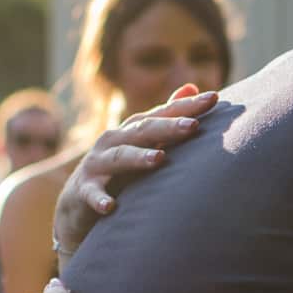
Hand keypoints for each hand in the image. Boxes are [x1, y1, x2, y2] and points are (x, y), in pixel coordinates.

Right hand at [51, 86, 219, 258]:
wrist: (77, 203)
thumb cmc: (120, 171)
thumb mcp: (143, 142)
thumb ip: (166, 117)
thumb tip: (192, 85)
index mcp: (133, 130)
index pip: (163, 113)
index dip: (187, 106)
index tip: (215, 98)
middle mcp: (114, 141)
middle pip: (143, 130)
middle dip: (168, 127)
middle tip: (193, 127)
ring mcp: (97, 164)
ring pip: (119, 157)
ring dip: (138, 157)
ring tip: (159, 159)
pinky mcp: (83, 190)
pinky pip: (92, 194)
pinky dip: (100, 199)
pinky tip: (110, 206)